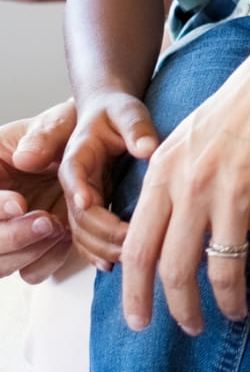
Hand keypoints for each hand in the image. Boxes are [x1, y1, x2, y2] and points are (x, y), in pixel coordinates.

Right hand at [0, 102, 74, 280]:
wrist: (94, 150)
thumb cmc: (69, 132)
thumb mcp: (58, 123)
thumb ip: (44, 136)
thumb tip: (26, 158)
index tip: (19, 204)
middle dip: (13, 237)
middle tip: (47, 222)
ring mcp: (9, 231)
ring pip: (1, 264)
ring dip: (30, 252)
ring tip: (60, 226)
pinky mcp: (31, 249)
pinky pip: (30, 271)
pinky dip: (48, 260)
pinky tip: (65, 237)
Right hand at [58, 89, 158, 271]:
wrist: (109, 115)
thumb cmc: (118, 111)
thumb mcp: (127, 111)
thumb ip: (136, 128)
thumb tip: (148, 149)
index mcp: (78, 156)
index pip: (73, 176)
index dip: (80, 191)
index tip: (90, 204)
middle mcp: (75, 182)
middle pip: (79, 214)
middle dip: (102, 230)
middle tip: (131, 241)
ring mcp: (81, 199)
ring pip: (81, 232)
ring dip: (101, 247)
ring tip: (130, 257)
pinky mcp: (91, 210)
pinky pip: (87, 237)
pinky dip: (97, 252)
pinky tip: (113, 264)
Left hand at [119, 16, 249, 333]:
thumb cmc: (243, 105)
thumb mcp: (187, 138)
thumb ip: (167, 184)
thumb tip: (153, 234)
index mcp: (166, 172)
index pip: (138, 250)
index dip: (136, 295)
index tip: (141, 320)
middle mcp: (195, 185)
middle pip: (176, 271)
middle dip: (181, 311)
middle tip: (190, 326)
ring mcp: (238, 191)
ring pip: (223, 272)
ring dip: (226, 304)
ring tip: (231, 314)